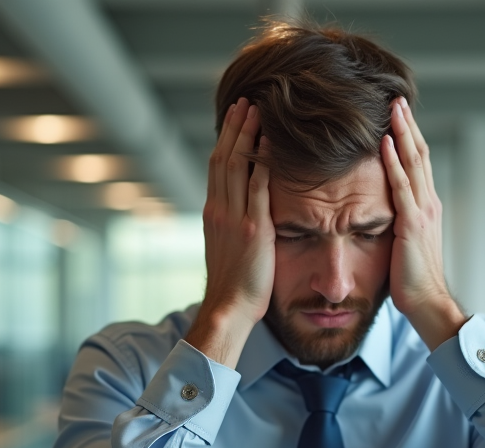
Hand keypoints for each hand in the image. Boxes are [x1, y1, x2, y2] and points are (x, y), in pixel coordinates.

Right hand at [186, 97, 274, 367]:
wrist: (228, 308)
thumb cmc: (232, 287)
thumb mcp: (226, 250)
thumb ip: (232, 226)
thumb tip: (240, 214)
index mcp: (213, 213)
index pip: (216, 167)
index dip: (225, 140)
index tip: (233, 119)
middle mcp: (219, 209)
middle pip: (224, 157)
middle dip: (234, 128)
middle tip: (244, 102)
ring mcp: (234, 217)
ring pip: (237, 165)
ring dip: (247, 135)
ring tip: (256, 110)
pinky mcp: (254, 228)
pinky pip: (258, 185)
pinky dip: (263, 160)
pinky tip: (271, 141)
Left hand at [380, 97, 467, 350]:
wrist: (427, 301)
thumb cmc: (412, 278)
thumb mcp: (406, 242)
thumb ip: (400, 221)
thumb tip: (384, 209)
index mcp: (427, 206)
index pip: (419, 163)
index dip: (410, 137)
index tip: (398, 114)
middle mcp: (429, 203)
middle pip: (420, 154)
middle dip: (408, 125)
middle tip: (397, 98)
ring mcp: (422, 212)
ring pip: (414, 163)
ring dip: (403, 133)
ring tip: (393, 108)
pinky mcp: (412, 225)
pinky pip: (402, 187)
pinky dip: (394, 163)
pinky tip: (385, 143)